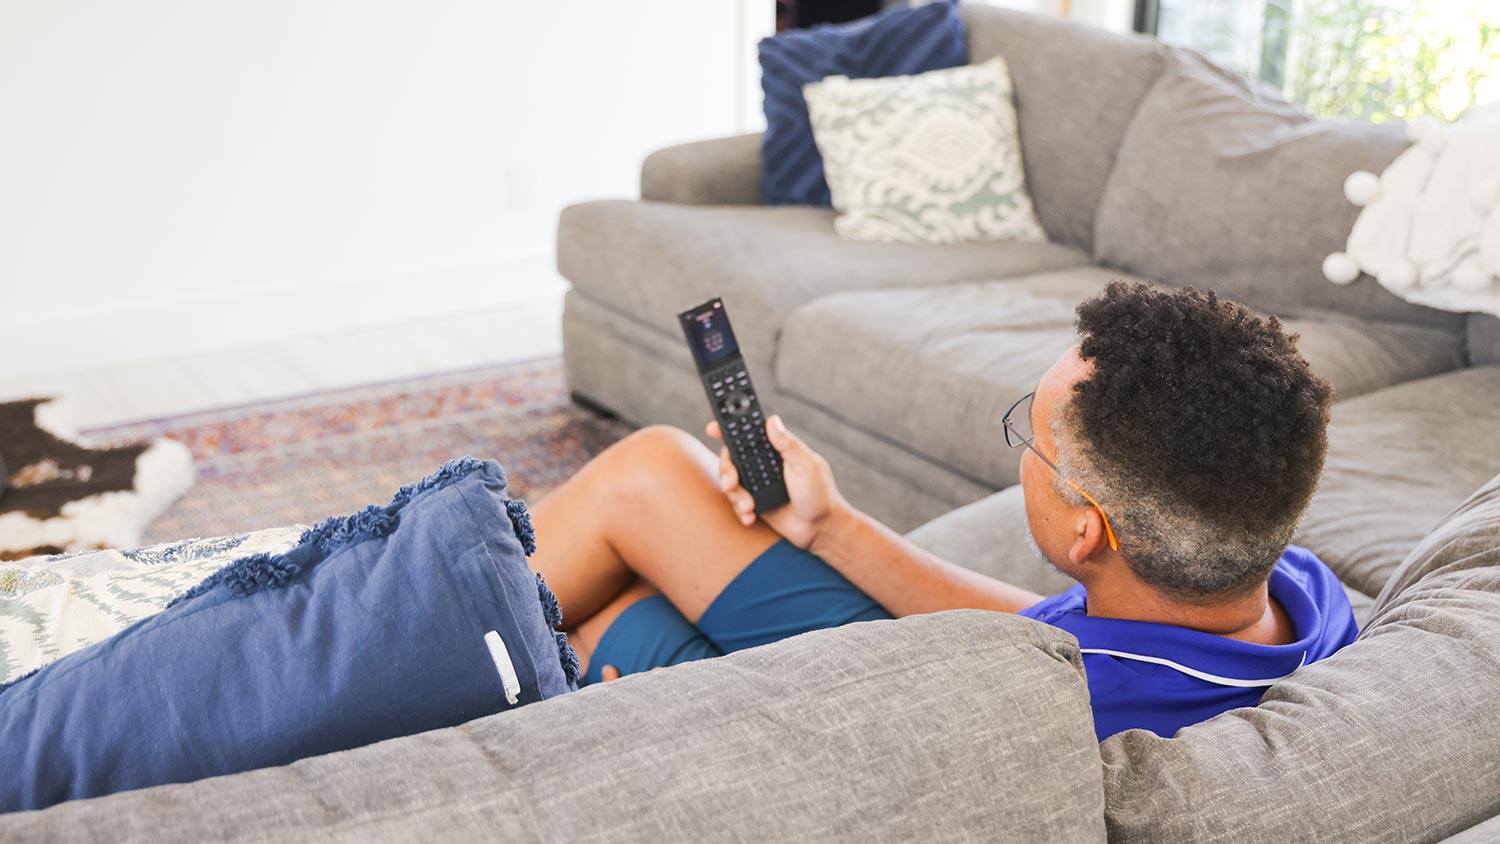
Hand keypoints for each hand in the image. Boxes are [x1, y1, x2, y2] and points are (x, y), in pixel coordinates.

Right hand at [706, 415, 846, 549]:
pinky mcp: (756, 503)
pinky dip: (740, 510)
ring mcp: (759, 485)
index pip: (750, 435)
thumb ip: (788, 444)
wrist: (821, 529)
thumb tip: (772, 420)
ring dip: (734, 494)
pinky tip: (750, 517)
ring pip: (731, 482)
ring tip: (748, 506)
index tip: (712, 428)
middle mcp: (764, 465)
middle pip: (732, 458)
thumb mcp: (806, 465)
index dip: (730, 429)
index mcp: (777, 451)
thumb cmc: (820, 494)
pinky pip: (737, 503)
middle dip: (726, 468)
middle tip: (730, 481)